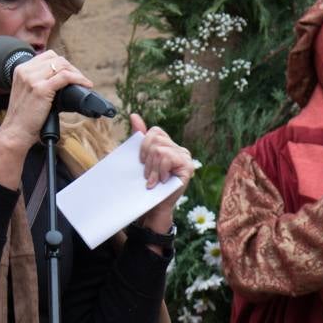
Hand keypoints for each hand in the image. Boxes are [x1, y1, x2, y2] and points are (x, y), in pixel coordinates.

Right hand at [0, 50, 92, 152]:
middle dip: (72, 68)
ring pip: (62, 65)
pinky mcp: (41, 89)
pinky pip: (65, 77)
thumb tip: (65, 79)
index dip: (63, 64)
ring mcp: (32, 79)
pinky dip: (79, 79)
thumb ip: (40, 82)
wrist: (15, 132)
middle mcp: (25, 71)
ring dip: (77, 73)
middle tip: (80, 80)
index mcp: (21, 70)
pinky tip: (85, 85)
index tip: (72, 74)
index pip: (48, 56)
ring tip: (83, 83)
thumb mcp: (29, 92)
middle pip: (57, 59)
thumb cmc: (25, 117)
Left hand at [133, 113, 194, 233]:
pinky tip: (163, 180)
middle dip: (147, 159)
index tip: (141, 162)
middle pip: (156, 139)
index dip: (144, 145)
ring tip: (154, 180)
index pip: (155, 132)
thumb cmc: (147, 185)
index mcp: (170, 145)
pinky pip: (166, 157)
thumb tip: (133, 115)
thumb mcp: (140, 159)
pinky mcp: (188, 166)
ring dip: (152, 168)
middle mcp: (180, 149)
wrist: (153, 207)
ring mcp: (185, 157)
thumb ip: (139, 137)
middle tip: (148, 175)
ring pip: (159, 149)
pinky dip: (160, 170)